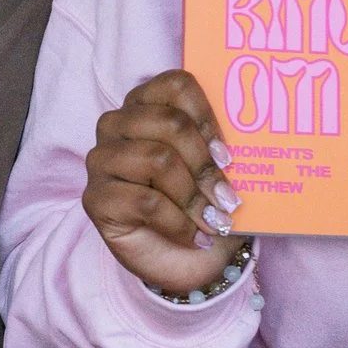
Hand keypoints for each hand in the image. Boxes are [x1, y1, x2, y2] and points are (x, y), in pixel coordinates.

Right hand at [83, 70, 246, 296]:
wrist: (181, 263)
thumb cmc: (199, 207)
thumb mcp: (216, 173)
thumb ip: (222, 149)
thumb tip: (252, 138)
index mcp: (146, 105)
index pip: (176, 85)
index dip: (207, 116)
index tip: (226, 155)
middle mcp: (117, 124)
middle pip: (170, 122)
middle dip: (205, 165)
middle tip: (228, 197)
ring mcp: (102, 159)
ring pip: (157, 159)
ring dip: (194, 197)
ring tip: (214, 221)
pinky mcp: (95, 198)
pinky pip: (146, 201)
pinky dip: (179, 223)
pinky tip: (194, 236)